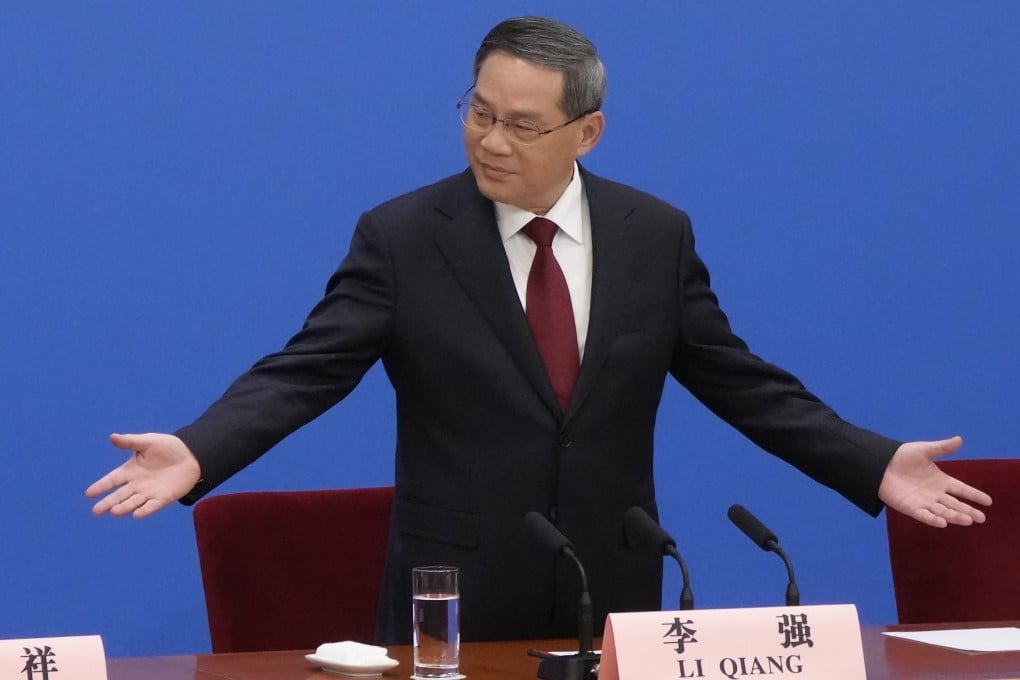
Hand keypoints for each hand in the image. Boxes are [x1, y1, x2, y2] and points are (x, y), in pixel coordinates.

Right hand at [86, 432, 201, 518]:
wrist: (191, 455)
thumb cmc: (167, 447)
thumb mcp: (148, 442)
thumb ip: (130, 442)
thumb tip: (112, 437)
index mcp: (130, 470)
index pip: (112, 480)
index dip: (101, 486)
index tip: (89, 493)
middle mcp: (137, 484)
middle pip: (119, 495)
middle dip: (108, 503)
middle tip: (96, 511)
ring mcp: (149, 492)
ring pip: (133, 502)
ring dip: (124, 507)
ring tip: (114, 511)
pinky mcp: (163, 498)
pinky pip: (152, 506)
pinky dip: (145, 510)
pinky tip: (137, 515)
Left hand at [878, 436, 991, 527]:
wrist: (880, 464)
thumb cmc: (902, 456)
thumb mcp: (924, 450)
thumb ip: (942, 448)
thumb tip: (960, 439)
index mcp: (941, 481)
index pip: (962, 489)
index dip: (974, 495)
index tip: (988, 501)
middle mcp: (935, 494)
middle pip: (955, 504)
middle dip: (968, 511)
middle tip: (981, 518)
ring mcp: (924, 502)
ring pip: (943, 511)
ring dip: (954, 516)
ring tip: (968, 520)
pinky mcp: (910, 508)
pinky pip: (924, 515)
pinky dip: (933, 519)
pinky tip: (943, 523)